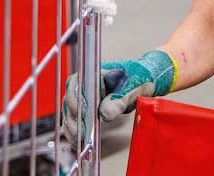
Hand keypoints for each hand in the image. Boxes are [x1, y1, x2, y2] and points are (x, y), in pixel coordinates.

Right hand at [60, 50, 176, 140]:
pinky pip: (75, 118)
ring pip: (69, 110)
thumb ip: (119, 100)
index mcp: (94, 72)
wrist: (144, 80)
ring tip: (80, 139)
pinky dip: (74, 130)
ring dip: (72, 126)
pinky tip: (78, 140)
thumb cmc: (138, 77)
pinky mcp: (87, 107)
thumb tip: (104, 113)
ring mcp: (85, 95)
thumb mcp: (132, 88)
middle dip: (73, 117)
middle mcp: (86, 83)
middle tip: (81, 131)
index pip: (75, 83)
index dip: (74, 99)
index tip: (82, 114)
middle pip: (69, 99)